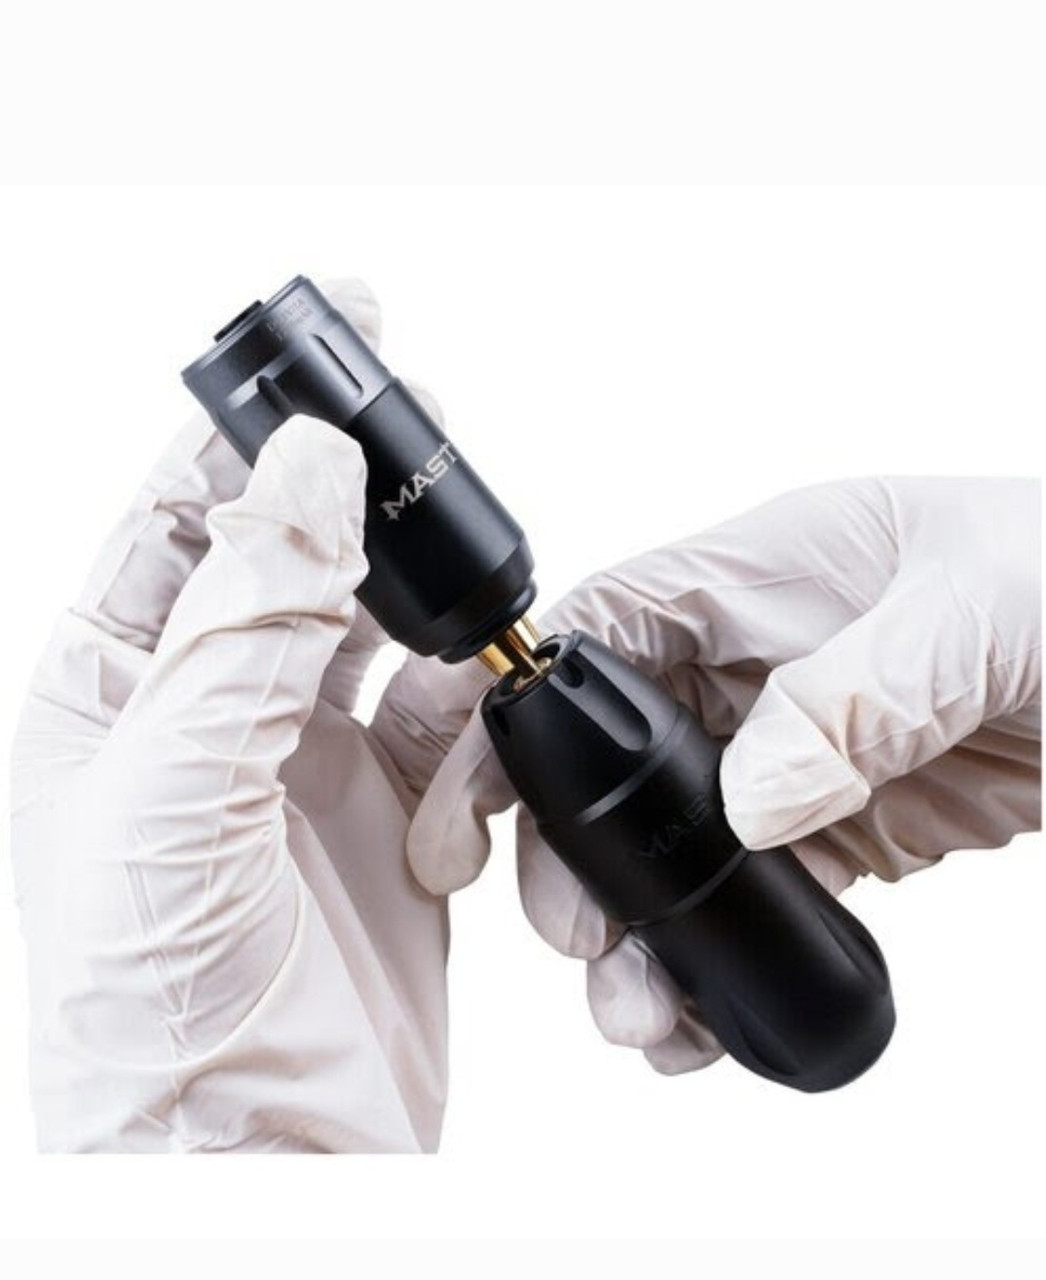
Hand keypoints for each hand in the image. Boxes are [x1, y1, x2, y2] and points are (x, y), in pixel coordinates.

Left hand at [10, 282, 447, 1151]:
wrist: (259, 1167)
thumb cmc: (150, 1015)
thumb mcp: (173, 800)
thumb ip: (245, 631)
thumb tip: (306, 477)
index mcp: (112, 701)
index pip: (173, 528)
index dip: (239, 438)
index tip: (313, 361)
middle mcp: (204, 722)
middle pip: (282, 561)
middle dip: (343, 492)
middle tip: (410, 417)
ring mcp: (299, 769)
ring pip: (371, 633)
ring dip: (416, 595)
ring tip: (459, 552)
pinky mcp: (388, 819)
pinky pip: (440, 719)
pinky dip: (467, 692)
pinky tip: (480, 677)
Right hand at [373, 478, 1040, 1073]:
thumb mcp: (966, 607)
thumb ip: (852, 695)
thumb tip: (752, 797)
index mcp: (747, 582)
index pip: (591, 637)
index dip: (507, 710)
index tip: (468, 801)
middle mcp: (747, 670)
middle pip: (603, 763)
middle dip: (560, 853)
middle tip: (570, 935)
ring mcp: (785, 759)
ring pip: (665, 852)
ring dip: (632, 934)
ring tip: (634, 1012)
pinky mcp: (833, 833)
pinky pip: (746, 903)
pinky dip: (711, 964)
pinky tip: (699, 1017)